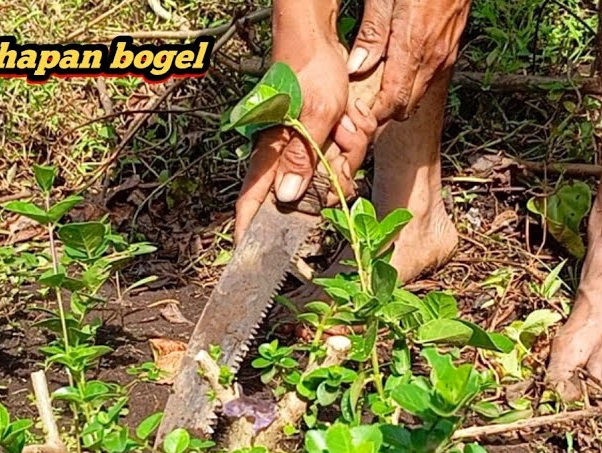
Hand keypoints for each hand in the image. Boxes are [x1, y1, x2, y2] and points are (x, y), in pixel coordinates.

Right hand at [234, 16, 375, 243]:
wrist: (317, 39)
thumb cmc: (308, 70)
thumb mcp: (313, 114)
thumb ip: (301, 158)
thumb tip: (288, 198)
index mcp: (269, 157)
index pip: (250, 206)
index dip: (249, 236)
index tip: (251, 265)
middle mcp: (281, 159)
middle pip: (307, 198)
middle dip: (333, 179)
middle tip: (342, 141)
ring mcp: (301, 150)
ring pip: (331, 177)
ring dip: (347, 153)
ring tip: (347, 120)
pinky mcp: (318, 141)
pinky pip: (342, 158)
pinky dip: (352, 143)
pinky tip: (351, 119)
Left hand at [347, 0, 470, 121]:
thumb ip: (372, 33)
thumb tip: (356, 68)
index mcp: (413, 47)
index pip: (393, 102)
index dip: (373, 115)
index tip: (354, 113)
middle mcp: (433, 58)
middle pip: (405, 107)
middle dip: (382, 112)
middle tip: (359, 103)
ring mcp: (445, 55)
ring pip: (418, 94)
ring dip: (397, 97)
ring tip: (374, 86)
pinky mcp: (450, 48)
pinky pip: (428, 77)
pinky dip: (410, 82)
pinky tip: (395, 69)